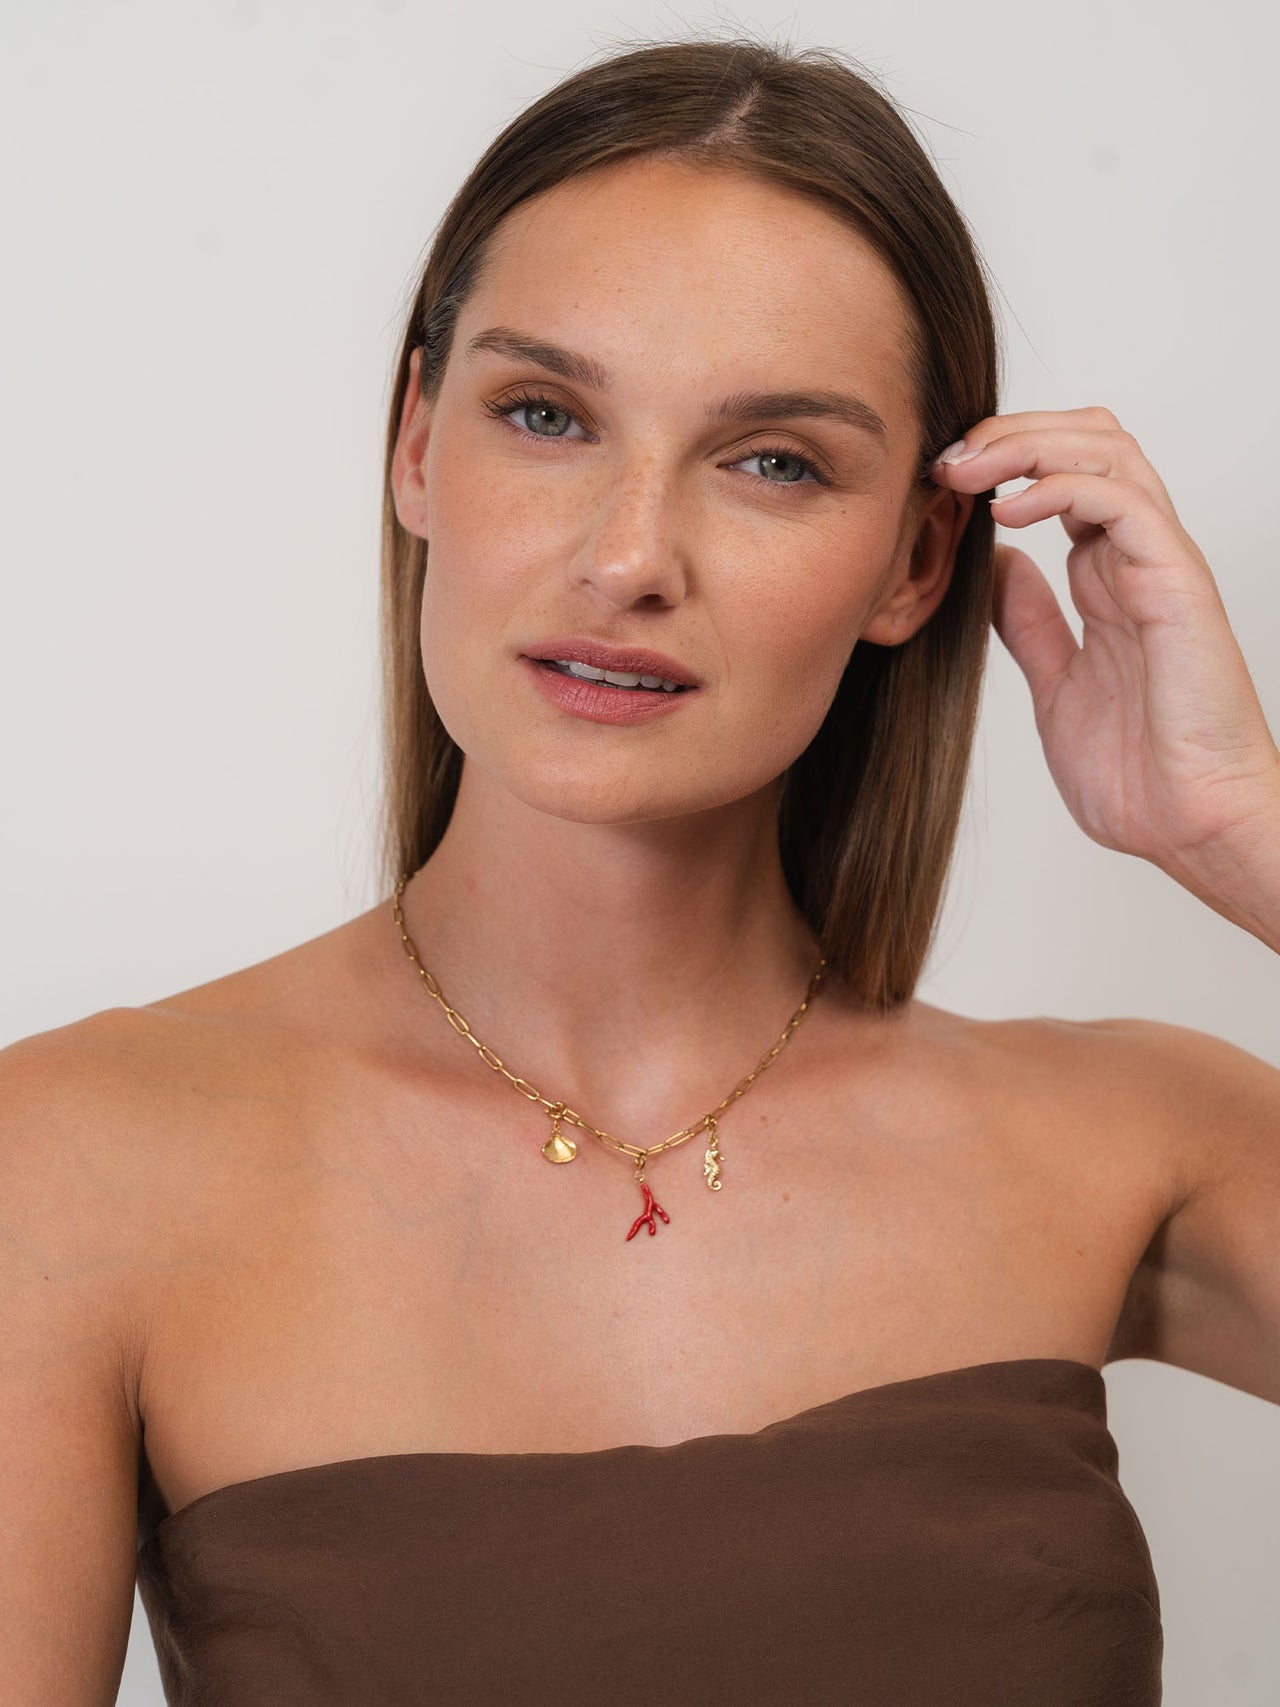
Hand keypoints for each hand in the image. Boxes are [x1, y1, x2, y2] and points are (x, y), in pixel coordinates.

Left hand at [930, 406, 1279, 910]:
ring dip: (1030, 444)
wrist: (1195, 827)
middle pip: (1087, 441)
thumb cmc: (1140, 773)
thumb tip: (993, 565)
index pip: (1063, 474)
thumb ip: (1029, 623)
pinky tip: (1007, 512)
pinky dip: (1062, 488)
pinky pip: (1125, 503)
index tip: (939, 480)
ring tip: (969, 471)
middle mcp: (1136, 559)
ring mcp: (1160, 565)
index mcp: (1109, 578)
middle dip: (1011, 433)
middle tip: (947, 459)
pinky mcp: (1177, 584)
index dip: (1003, 460)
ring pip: (1108, 452)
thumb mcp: (1056, 684)